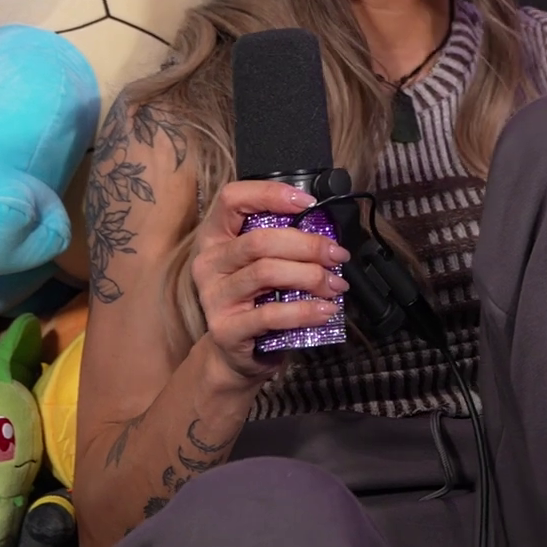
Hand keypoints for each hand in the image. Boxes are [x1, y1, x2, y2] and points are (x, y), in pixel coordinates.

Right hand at [191, 180, 349, 383]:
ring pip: (266, 273)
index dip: (271, 194)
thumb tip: (329, 233)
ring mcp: (213, 296)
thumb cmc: (258, 299)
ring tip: (336, 285)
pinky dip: (305, 310)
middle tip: (337, 255)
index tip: (309, 202)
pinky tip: (326, 310)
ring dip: (311, 276)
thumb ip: (285, 243)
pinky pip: (271, 314)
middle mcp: (209, 262)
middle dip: (307, 245)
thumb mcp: (267, 264)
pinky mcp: (226, 329)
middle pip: (259, 240)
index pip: (232, 199)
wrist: (236, 352)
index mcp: (216, 237)